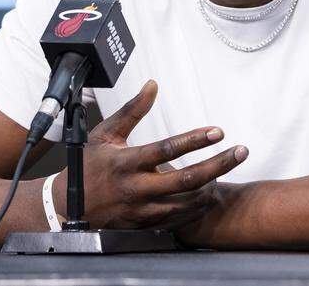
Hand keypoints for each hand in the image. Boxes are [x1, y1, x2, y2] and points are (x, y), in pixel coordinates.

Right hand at [54, 80, 247, 229]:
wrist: (67, 206)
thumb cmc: (88, 165)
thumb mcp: (106, 133)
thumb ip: (133, 110)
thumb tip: (153, 85)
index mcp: (127, 162)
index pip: (167, 148)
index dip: (194, 140)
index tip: (218, 131)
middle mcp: (137, 187)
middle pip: (186, 179)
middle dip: (218, 165)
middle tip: (241, 152)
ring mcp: (142, 209)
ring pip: (187, 202)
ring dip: (212, 187)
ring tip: (227, 169)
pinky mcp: (144, 223)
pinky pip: (177, 218)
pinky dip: (196, 207)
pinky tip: (209, 194)